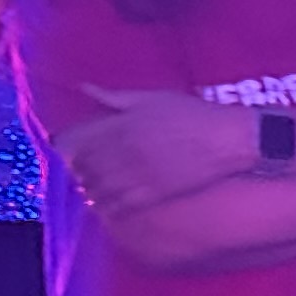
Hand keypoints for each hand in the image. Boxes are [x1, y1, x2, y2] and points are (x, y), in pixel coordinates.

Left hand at [64, 87, 257, 216]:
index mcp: (121, 125)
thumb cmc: (192, 114)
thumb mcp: (153, 97)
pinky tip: (105, 206)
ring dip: (89, 190)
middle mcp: (123, 151)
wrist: (226, 139)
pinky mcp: (152, 194)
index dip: (69, 149)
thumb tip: (85, 88)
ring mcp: (136, 175)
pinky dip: (107, 207)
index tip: (69, 151)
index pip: (80, 141)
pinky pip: (119, 205)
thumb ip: (116, 97)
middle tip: (78, 173)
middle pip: (86, 167)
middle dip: (78, 171)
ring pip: (98, 188)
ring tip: (89, 189)